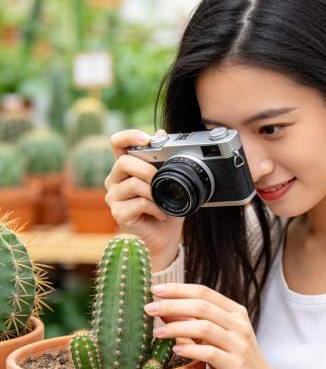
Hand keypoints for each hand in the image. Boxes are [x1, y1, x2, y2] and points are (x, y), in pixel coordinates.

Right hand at [105, 129, 183, 270]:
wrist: (165, 235)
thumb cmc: (165, 206)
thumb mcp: (168, 179)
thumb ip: (162, 157)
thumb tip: (160, 132)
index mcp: (125, 167)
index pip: (117, 143)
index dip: (129, 136)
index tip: (147, 139)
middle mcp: (115, 180)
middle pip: (124, 162)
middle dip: (148, 169)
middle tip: (161, 178)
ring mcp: (114, 197)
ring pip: (133, 184)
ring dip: (154, 192)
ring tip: (163, 201)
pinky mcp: (118, 214)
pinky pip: (139, 203)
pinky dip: (155, 207)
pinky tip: (161, 213)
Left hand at [145, 282, 283, 368]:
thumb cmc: (234, 360)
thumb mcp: (216, 338)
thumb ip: (193, 323)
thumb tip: (164, 311)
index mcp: (235, 312)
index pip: (204, 292)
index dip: (178, 289)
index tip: (155, 290)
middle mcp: (239, 324)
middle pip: (202, 306)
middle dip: (172, 305)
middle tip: (149, 308)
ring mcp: (239, 344)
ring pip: (204, 328)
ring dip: (177, 327)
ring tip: (156, 333)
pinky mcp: (235, 365)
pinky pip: (209, 353)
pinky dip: (190, 349)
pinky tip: (175, 349)